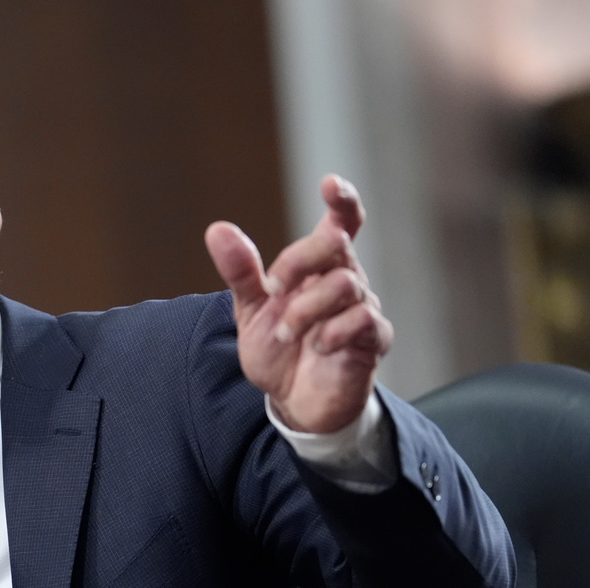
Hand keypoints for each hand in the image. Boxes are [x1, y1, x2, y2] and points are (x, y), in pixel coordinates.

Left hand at [205, 175, 392, 432]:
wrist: (292, 401)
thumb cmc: (278, 350)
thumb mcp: (250, 310)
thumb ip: (240, 272)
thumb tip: (217, 229)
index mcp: (317, 268)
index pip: (342, 223)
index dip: (341, 201)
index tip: (329, 185)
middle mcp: (345, 280)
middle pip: (337, 244)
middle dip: (299, 261)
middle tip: (275, 289)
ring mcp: (363, 308)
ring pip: (347, 283)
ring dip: (306, 309)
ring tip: (286, 333)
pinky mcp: (373, 341)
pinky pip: (363, 320)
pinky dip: (332, 332)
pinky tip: (318, 347)